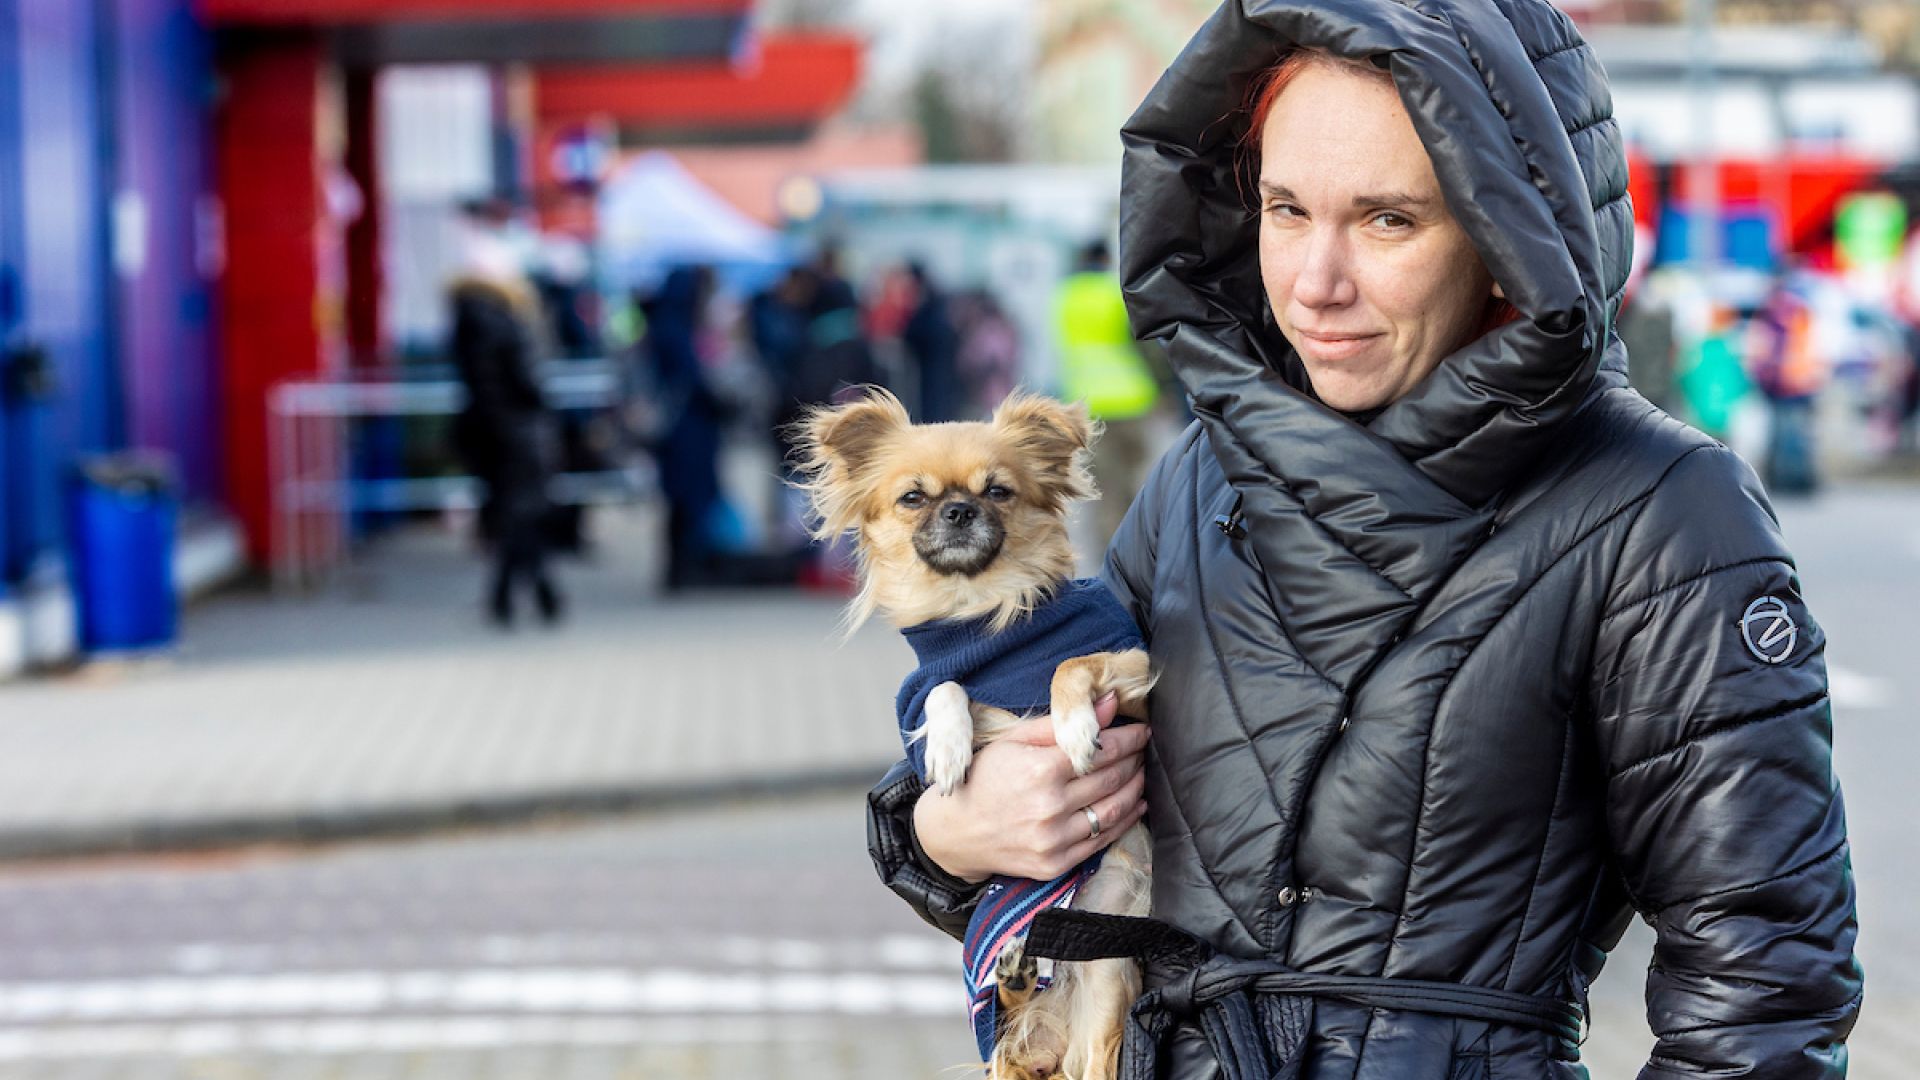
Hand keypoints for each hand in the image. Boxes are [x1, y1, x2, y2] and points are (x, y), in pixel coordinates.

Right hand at [913, 693, 1148, 883]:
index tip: (1141, 731)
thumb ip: (1061, 723)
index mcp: (1039, 770)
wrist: (955, 832)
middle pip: (1111, 778)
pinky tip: (1134, 805)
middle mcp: (1049, 806)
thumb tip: (1109, 702)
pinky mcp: (1055, 863)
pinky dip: (1125, 821)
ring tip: (1141, 774)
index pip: (1100, 750)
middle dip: (1134, 760)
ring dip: (1135, 789)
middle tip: (1143, 749)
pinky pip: (1102, 841)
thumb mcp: (1014, 741)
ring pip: (1113, 810)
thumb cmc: (984, 777)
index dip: (1128, 739)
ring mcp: (1053, 839)